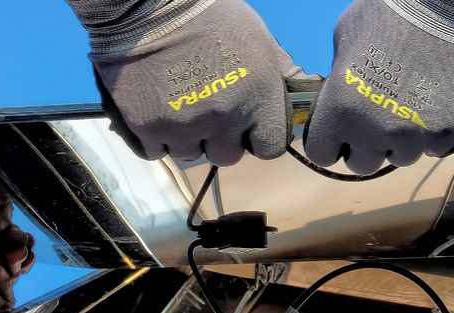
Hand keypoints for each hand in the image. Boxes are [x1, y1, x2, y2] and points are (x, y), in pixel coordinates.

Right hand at [75, 0, 319, 164]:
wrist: (150, 6)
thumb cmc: (211, 17)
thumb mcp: (259, 39)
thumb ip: (282, 72)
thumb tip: (306, 91)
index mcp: (258, 98)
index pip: (270, 148)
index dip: (259, 138)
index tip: (249, 126)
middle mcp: (224, 118)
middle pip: (228, 156)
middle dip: (221, 139)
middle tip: (210, 111)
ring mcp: (184, 126)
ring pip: (191, 154)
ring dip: (188, 138)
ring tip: (181, 105)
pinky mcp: (147, 128)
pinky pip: (156, 152)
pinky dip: (157, 138)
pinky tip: (159, 111)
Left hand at [303, 0, 453, 173]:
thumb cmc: (394, 11)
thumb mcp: (349, 34)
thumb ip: (341, 72)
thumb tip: (343, 88)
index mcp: (343, 109)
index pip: (323, 153)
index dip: (331, 141)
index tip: (340, 131)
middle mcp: (379, 132)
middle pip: (363, 164)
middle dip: (365, 145)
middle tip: (376, 119)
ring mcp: (420, 136)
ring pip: (402, 157)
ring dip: (401, 140)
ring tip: (411, 107)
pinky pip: (437, 147)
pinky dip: (434, 132)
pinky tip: (438, 103)